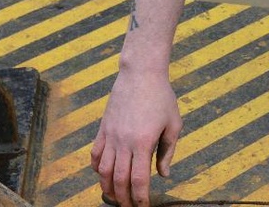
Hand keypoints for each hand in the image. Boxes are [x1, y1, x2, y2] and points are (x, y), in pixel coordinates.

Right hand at [91, 70, 182, 206]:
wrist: (141, 74)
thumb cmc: (162, 97)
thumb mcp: (173, 124)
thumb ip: (168, 151)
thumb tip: (163, 175)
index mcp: (143, 143)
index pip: (139, 180)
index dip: (140, 198)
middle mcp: (123, 143)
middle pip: (119, 180)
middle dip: (123, 198)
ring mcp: (110, 136)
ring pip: (102, 171)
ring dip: (107, 188)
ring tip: (115, 197)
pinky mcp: (102, 129)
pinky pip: (95, 155)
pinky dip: (96, 169)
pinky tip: (102, 175)